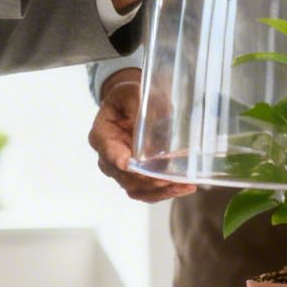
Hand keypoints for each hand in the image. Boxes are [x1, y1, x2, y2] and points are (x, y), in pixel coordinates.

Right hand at [88, 73, 195, 203]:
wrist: (127, 106)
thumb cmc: (126, 98)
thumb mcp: (129, 93)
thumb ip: (138, 104)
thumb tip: (158, 118)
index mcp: (102, 137)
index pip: (111, 154)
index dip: (123, 163)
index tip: (137, 166)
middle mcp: (108, 159)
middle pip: (126, 178)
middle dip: (149, 181)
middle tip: (171, 178)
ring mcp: (120, 172)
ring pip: (137, 190)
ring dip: (161, 191)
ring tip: (184, 186)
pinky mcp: (134, 178)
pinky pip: (147, 193)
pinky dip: (165, 193)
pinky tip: (184, 187)